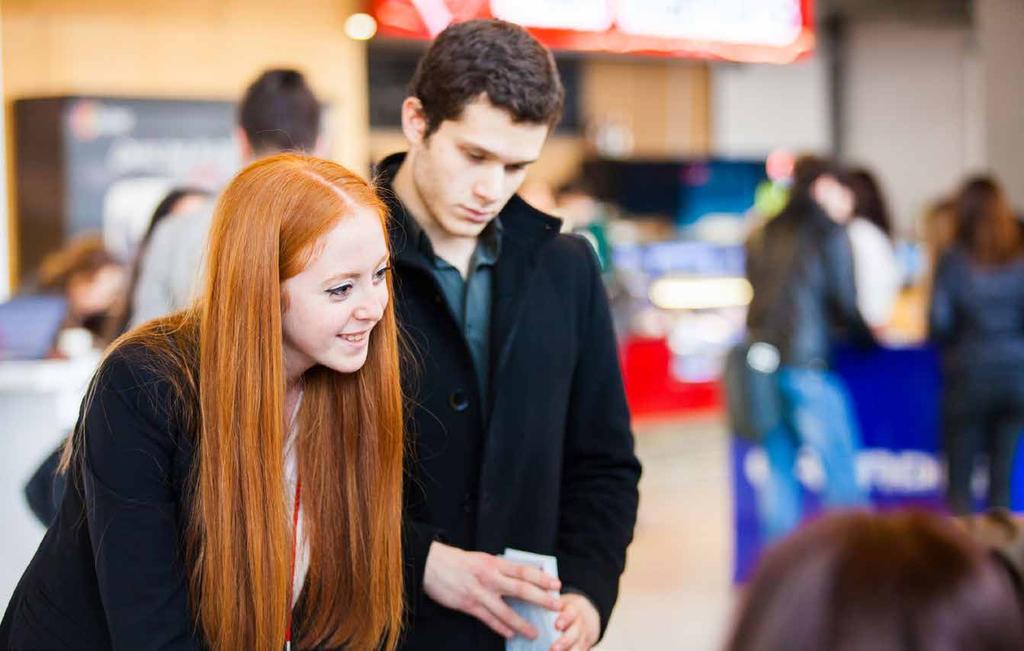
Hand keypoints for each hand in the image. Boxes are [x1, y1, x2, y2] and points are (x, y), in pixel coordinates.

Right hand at [423, 541, 561, 639]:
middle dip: (541, 599)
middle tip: (556, 606)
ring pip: (506, 611)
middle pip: (521, 589)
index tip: (556, 585)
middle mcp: (490, 577)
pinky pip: (489, 620)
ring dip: (522, 624)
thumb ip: (501, 568)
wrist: (432, 565)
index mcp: (495, 563)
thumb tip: (523, 576)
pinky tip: (511, 635)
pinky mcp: (468, 605)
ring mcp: (480, 593)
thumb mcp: (483, 559)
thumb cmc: (460, 562)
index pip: (524, 571)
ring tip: (535, 633)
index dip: (542, 578)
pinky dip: (501, 628)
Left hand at [551, 593, 599, 650]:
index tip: (557, 626)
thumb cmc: (565, 609)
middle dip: (565, 641)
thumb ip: (550, 601)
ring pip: (578, 646)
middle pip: (575, 633)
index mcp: (573, 610)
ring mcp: (583, 637)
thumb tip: (534, 595)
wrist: (587, 614)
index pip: (570, 614)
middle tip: (553, 648)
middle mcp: (580, 624)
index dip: (564, 620)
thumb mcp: (562, 602)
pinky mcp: (584, 646)